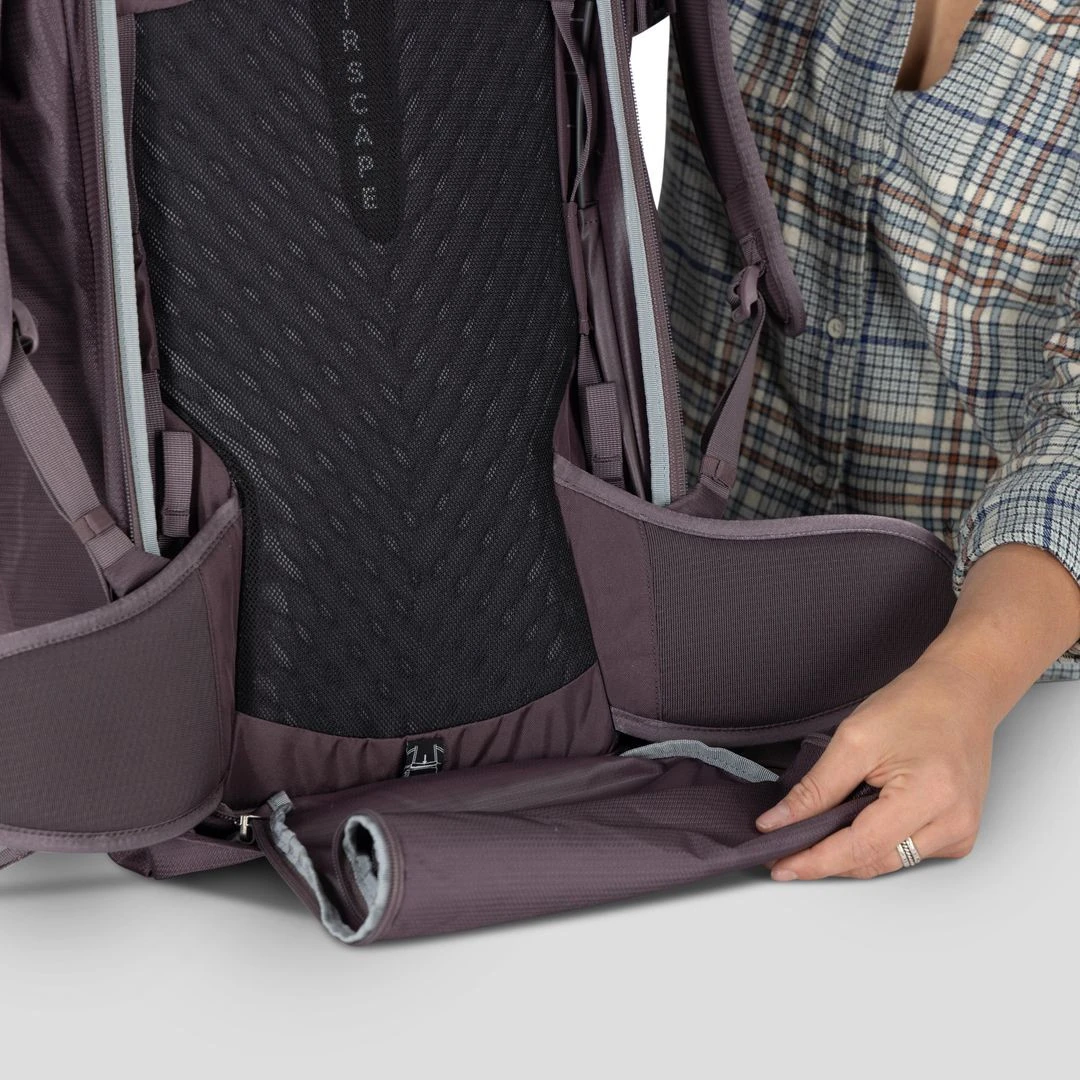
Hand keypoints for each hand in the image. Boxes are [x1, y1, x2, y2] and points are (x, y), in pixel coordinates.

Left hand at [755, 650, 998, 879]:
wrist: (961, 694)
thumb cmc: (915, 706)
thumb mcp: (854, 740)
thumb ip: (816, 788)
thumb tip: (780, 821)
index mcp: (929, 795)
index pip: (861, 847)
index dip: (816, 860)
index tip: (780, 865)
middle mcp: (953, 823)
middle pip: (873, 861)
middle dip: (825, 860)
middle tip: (782, 853)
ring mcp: (960, 832)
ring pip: (887, 862)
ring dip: (847, 854)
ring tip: (809, 840)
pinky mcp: (958, 833)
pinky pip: (904, 853)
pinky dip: (873, 845)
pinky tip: (850, 828)